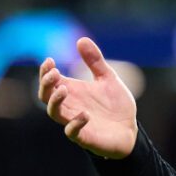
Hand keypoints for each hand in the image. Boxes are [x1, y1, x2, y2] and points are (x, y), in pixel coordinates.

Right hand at [38, 37, 137, 158]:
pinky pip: (72, 132)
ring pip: (54, 113)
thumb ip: (95, 62)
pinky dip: (75, 123)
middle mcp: (69, 106)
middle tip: (54, 73)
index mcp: (72, 91)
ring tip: (64, 89)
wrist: (130, 130)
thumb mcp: (108, 79)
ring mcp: (74, 121)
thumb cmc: (115, 105)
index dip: (45, 72)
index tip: (50, 60)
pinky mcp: (84, 136)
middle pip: (45, 96)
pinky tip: (85, 114)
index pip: (50, 81)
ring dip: (55, 101)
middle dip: (46, 84)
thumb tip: (81, 39)